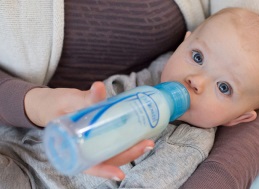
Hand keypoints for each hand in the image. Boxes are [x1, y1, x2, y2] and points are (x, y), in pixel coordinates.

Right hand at [25, 82, 154, 179]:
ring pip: (115, 152)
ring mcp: (94, 143)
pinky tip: (142, 133)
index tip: (120, 175)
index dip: (105, 171)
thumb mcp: (67, 102)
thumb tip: (99, 87)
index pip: (89, 166)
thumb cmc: (55, 105)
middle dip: (128, 154)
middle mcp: (85, 151)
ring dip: (132, 148)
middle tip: (146, 145)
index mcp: (71, 150)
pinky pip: (116, 140)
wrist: (51, 103)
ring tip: (148, 140)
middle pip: (109, 159)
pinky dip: (128, 138)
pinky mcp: (101, 135)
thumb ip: (84, 98)